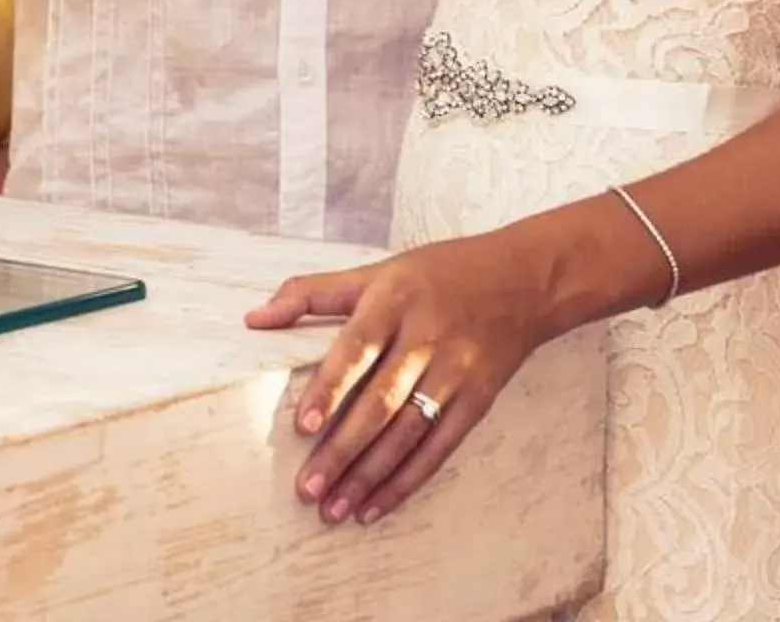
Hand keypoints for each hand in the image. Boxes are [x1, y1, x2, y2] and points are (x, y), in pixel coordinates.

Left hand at [244, 230, 553, 525]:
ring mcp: (456, 371)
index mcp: (396, 300)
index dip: (331, 386)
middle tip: (307, 488)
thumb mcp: (378, 271)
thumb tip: (254, 317)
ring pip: (408, 432)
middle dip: (343, 448)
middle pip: (382, 401)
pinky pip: (439, 447)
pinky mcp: (477, 400)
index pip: (359, 346)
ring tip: (334, 508)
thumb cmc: (440, 274)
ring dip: (370, 475)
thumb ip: (313, 293)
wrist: (525, 281)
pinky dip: (407, 480)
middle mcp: (428, 337)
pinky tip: (375, 506)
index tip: (303, 425)